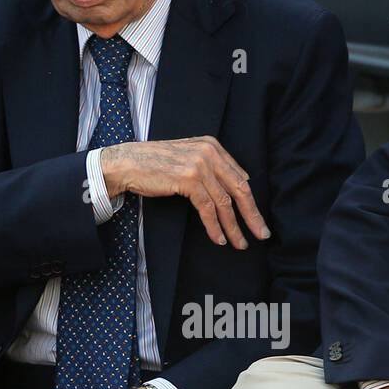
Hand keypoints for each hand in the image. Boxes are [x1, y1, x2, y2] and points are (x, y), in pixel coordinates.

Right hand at [99, 136, 269, 248]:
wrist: (127, 162)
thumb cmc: (154, 163)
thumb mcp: (187, 158)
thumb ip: (210, 166)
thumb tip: (237, 185)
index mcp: (212, 146)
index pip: (239, 177)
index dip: (249, 200)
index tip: (255, 217)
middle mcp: (209, 152)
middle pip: (239, 189)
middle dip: (252, 215)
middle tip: (261, 233)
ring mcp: (199, 165)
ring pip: (224, 202)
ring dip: (233, 226)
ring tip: (239, 243)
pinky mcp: (188, 179)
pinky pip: (208, 208)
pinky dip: (215, 226)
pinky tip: (219, 238)